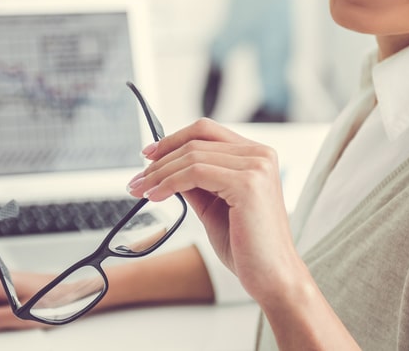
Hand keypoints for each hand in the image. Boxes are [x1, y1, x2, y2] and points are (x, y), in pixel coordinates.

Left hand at [127, 119, 303, 306]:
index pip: (207, 131)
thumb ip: (195, 182)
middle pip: (196, 141)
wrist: (272, 277)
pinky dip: (170, 183)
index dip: (173, 139)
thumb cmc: (247, 247)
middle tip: (136, 179)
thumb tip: (164, 167)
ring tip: (140, 190)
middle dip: (160, 159)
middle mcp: (260, 155)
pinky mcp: (248, 184)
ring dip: (159, 173)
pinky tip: (155, 196)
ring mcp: (256, 167)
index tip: (148, 155)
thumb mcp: (214, 206)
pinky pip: (196, 173)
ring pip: (192, 156)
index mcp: (256, 155)